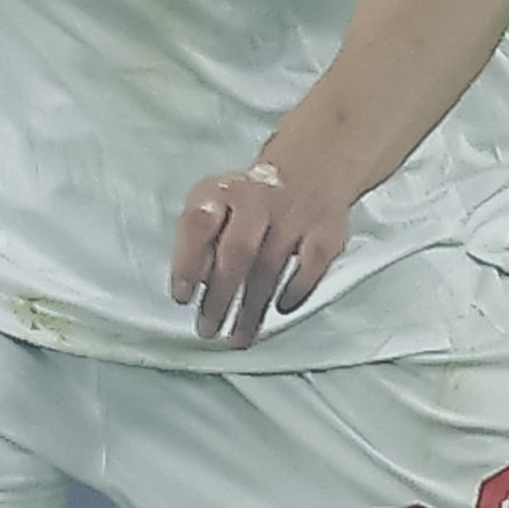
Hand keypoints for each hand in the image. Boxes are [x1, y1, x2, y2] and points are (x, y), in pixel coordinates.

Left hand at [171, 155, 353, 348]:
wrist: (310, 170)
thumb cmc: (251, 202)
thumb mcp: (215, 207)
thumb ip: (199, 243)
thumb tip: (193, 287)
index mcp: (221, 192)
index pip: (198, 224)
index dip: (187, 262)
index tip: (182, 298)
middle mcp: (258, 198)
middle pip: (237, 252)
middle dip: (219, 298)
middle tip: (208, 330)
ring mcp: (295, 213)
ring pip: (270, 267)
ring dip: (251, 310)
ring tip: (238, 337)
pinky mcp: (326, 230)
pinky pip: (310, 267)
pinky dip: (295, 291)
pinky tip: (281, 308)